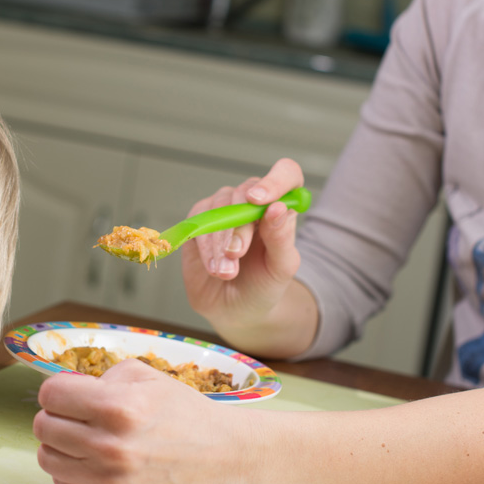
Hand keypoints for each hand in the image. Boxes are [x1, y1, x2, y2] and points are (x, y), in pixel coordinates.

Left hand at [33, 360, 251, 483]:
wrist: (225, 460)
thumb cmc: (184, 414)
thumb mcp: (145, 376)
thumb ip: (100, 377)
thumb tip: (66, 389)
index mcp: (118, 407)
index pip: (50, 395)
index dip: (58, 390)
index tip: (70, 393)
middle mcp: (110, 447)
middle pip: (43, 426)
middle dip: (57, 416)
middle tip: (79, 416)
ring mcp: (108, 482)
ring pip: (47, 457)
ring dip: (61, 445)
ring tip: (87, 439)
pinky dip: (74, 472)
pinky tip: (98, 463)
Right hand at [182, 158, 305, 335]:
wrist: (234, 309)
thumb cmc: (263, 286)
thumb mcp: (281, 268)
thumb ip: (282, 238)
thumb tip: (277, 208)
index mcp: (280, 207)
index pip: (285, 174)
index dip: (275, 180)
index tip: (259, 200)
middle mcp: (251, 202)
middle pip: (244, 193)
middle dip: (239, 227)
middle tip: (236, 255)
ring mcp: (223, 209)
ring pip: (218, 207)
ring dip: (219, 243)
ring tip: (226, 272)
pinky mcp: (199, 222)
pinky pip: (198, 222)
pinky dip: (205, 247)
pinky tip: (213, 267)